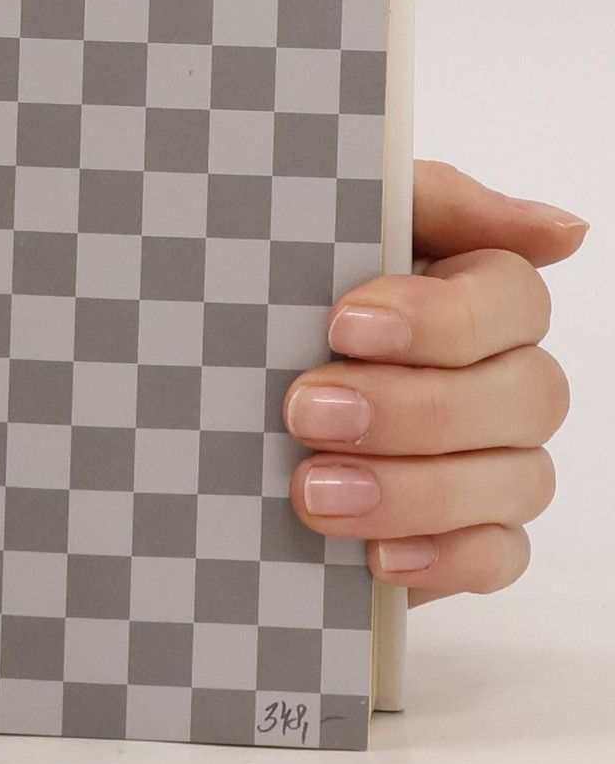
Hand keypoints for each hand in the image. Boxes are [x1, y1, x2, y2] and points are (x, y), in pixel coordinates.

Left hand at [285, 160, 585, 601]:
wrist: (199, 401)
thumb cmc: (274, 295)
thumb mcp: (326, 226)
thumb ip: (435, 205)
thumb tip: (565, 230)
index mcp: (475, 297)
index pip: (515, 299)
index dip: (440, 318)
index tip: (343, 327)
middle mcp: (500, 380)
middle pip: (524, 396)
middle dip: (413, 409)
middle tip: (308, 411)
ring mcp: (492, 462)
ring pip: (517, 481)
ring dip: (414, 489)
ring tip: (312, 490)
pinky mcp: (464, 537)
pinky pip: (498, 557)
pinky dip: (444, 558)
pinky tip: (378, 556)